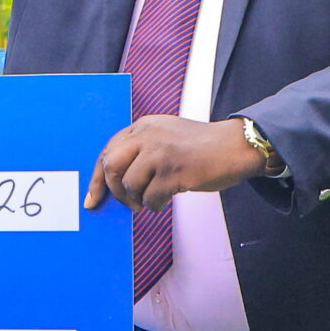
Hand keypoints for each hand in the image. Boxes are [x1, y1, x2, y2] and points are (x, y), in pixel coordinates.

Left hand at [84, 116, 266, 212]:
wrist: (236, 146)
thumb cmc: (201, 147)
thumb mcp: (165, 136)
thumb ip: (141, 149)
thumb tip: (115, 181)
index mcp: (143, 126)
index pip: (108, 151)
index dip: (97, 178)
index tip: (93, 198)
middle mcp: (148, 136)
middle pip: (111, 167)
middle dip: (115, 191)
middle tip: (128, 202)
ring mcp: (161, 153)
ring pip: (130, 185)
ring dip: (140, 199)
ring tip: (154, 198)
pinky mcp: (174, 172)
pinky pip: (150, 197)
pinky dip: (155, 205)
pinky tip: (165, 201)